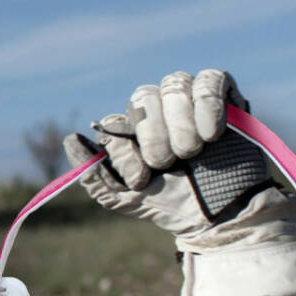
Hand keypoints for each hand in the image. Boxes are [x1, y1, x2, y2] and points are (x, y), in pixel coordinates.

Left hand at [64, 70, 295, 295]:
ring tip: (193, 152)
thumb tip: (72, 139)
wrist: (224, 214)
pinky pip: (210, 80)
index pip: (113, 123)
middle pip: (142, 97)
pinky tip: (213, 134)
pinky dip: (209, 105)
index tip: (142, 179)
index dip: (126, 151)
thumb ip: (93, 174)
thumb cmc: (172, 205)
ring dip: (181, 122)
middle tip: (169, 162)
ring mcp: (188, 99)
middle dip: (154, 134)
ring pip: (174, 84)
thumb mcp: (125, 198)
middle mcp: (156, 109)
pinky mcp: (222, 96)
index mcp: (128, 131)